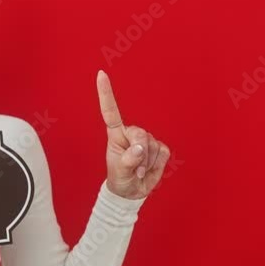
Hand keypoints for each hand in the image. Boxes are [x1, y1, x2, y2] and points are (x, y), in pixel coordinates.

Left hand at [97, 70, 170, 199]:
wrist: (132, 191)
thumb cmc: (120, 178)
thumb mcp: (119, 172)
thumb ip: (128, 160)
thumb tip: (140, 148)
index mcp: (115, 135)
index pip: (110, 112)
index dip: (106, 93)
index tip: (100, 74)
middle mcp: (130, 134)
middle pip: (140, 134)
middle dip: (140, 152)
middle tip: (134, 169)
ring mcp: (146, 140)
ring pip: (152, 145)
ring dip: (147, 162)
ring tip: (138, 170)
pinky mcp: (160, 148)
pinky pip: (163, 152)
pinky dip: (157, 164)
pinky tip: (149, 168)